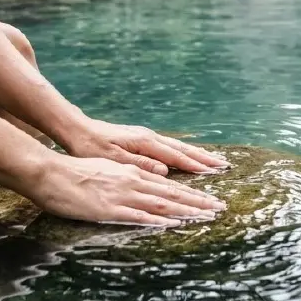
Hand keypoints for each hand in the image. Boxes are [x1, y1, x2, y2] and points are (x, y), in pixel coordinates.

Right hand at [30, 153, 226, 226]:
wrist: (52, 172)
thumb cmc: (77, 172)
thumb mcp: (110, 169)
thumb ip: (132, 175)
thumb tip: (152, 179)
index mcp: (133, 172)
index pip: (169, 183)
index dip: (192, 192)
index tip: (211, 199)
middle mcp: (133, 180)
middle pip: (172, 192)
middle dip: (199, 201)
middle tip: (220, 208)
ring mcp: (123, 194)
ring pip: (161, 202)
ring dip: (186, 209)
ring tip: (206, 216)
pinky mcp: (110, 208)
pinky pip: (139, 214)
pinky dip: (158, 218)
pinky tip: (173, 222)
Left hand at [62, 117, 229, 175]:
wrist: (77, 129)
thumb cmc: (90, 146)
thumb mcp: (112, 159)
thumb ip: (140, 165)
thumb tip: (165, 170)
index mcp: (144, 143)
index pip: (176, 156)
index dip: (196, 165)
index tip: (214, 171)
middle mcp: (149, 138)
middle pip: (182, 149)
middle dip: (203, 158)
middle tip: (223, 165)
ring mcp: (146, 137)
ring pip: (177, 146)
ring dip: (196, 154)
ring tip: (212, 161)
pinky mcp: (141, 139)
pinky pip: (168, 146)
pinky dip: (182, 152)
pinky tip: (187, 156)